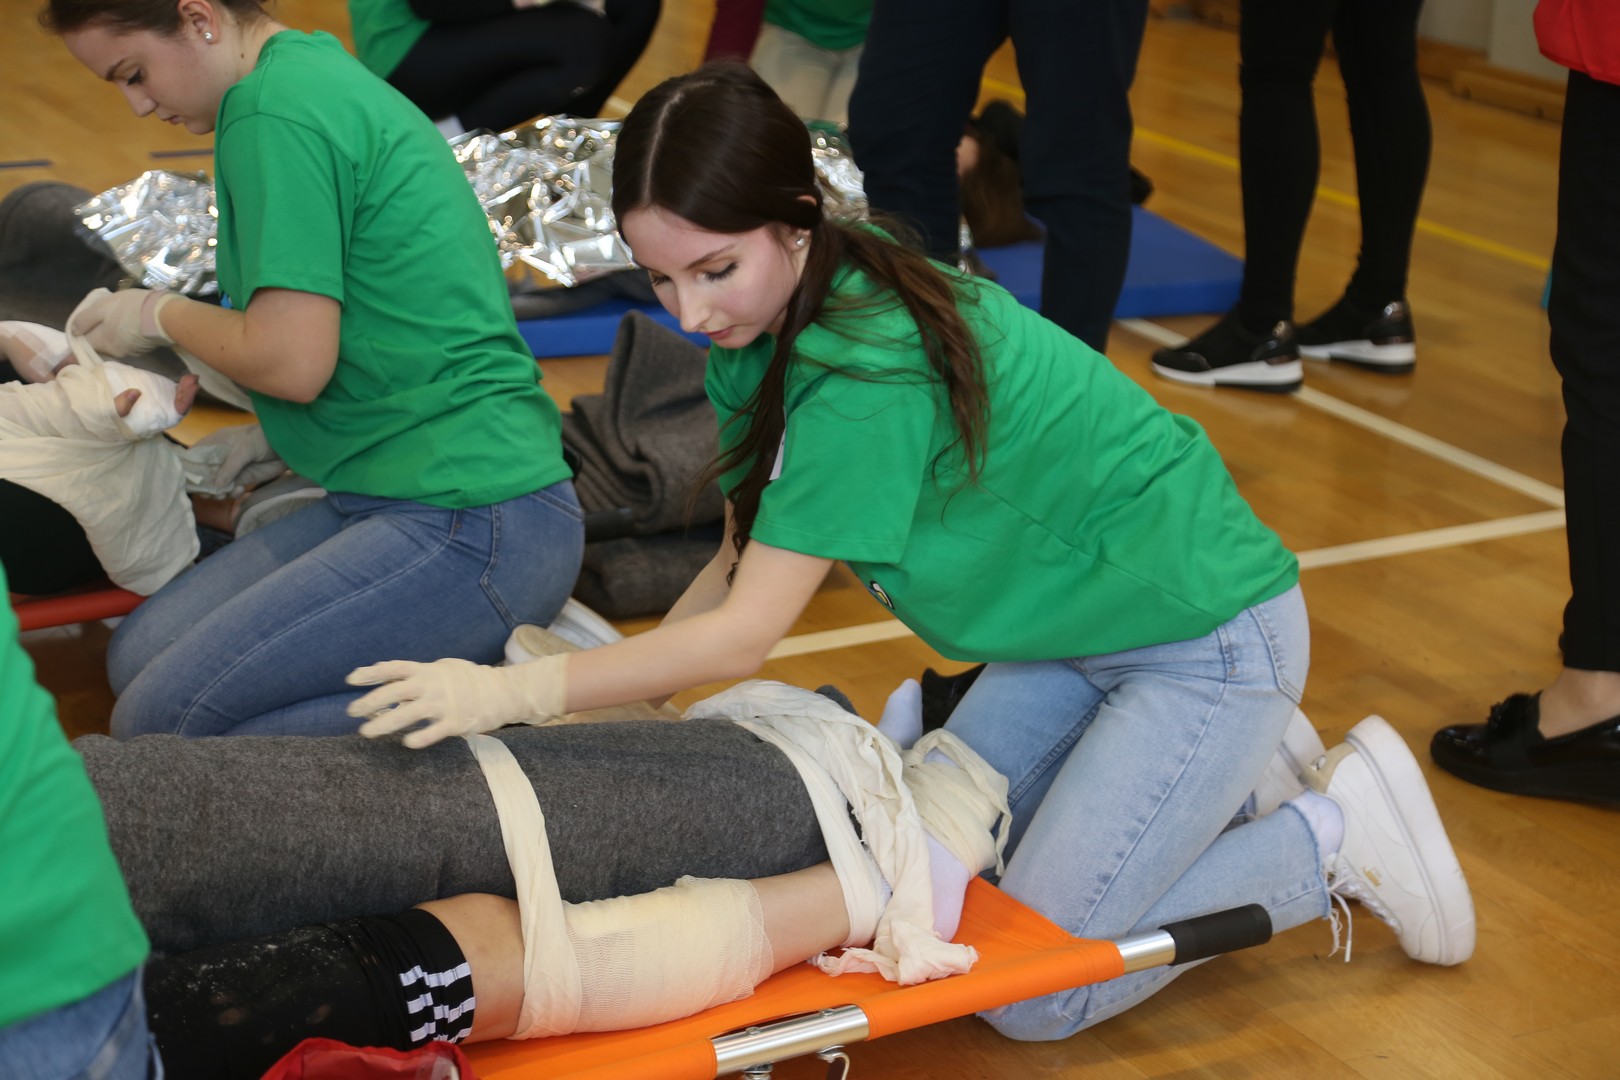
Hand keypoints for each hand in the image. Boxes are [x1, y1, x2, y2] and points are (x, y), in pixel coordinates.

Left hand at [69, 287, 174, 357]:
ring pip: (114, 343)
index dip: (80, 336)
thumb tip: (73, 331)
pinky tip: (131, 324)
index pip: (83, 343)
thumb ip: (85, 319)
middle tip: (100, 320)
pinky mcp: (144, 348)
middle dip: (97, 335)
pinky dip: (126, 335)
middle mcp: (114, 351)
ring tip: (118, 320)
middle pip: (99, 345)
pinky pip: (128, 342)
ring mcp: (130, 351)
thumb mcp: (102, 307)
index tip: (82, 330)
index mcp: (101, 342)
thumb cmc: (130, 308)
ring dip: (113, 334)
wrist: (165, 314)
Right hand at [192, 423, 285, 493]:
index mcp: (215, 443)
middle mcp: (219, 457)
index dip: (190, 467)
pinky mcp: (242, 479)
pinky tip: (239, 490)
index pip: (195, 456)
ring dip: (218, 491)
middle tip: (209, 492)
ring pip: (216, 485)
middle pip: (203, 473)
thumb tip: (215, 485)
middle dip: (204, 484)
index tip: (188, 479)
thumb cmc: (263, 439)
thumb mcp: (244, 449)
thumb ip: (230, 466)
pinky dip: (232, 492)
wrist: (287, 447)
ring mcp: (230, 469)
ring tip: (225, 493)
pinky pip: (230, 489)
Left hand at [348, 653, 567, 748]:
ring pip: (407, 714)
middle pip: (394, 692)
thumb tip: (389, 683)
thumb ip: (418, 676)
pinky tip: (406, 742)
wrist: (503, 692)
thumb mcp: (443, 669)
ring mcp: (443, 704)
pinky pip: (433, 732)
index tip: (350, 679)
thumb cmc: (469, 680)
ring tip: (366, 732)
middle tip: (352, 712)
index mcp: (427, 670)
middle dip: (370, 702)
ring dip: (383, 723)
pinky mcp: (455, 722)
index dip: (371, 673)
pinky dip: (418, 738)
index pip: (393, 668)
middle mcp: (432, 685)